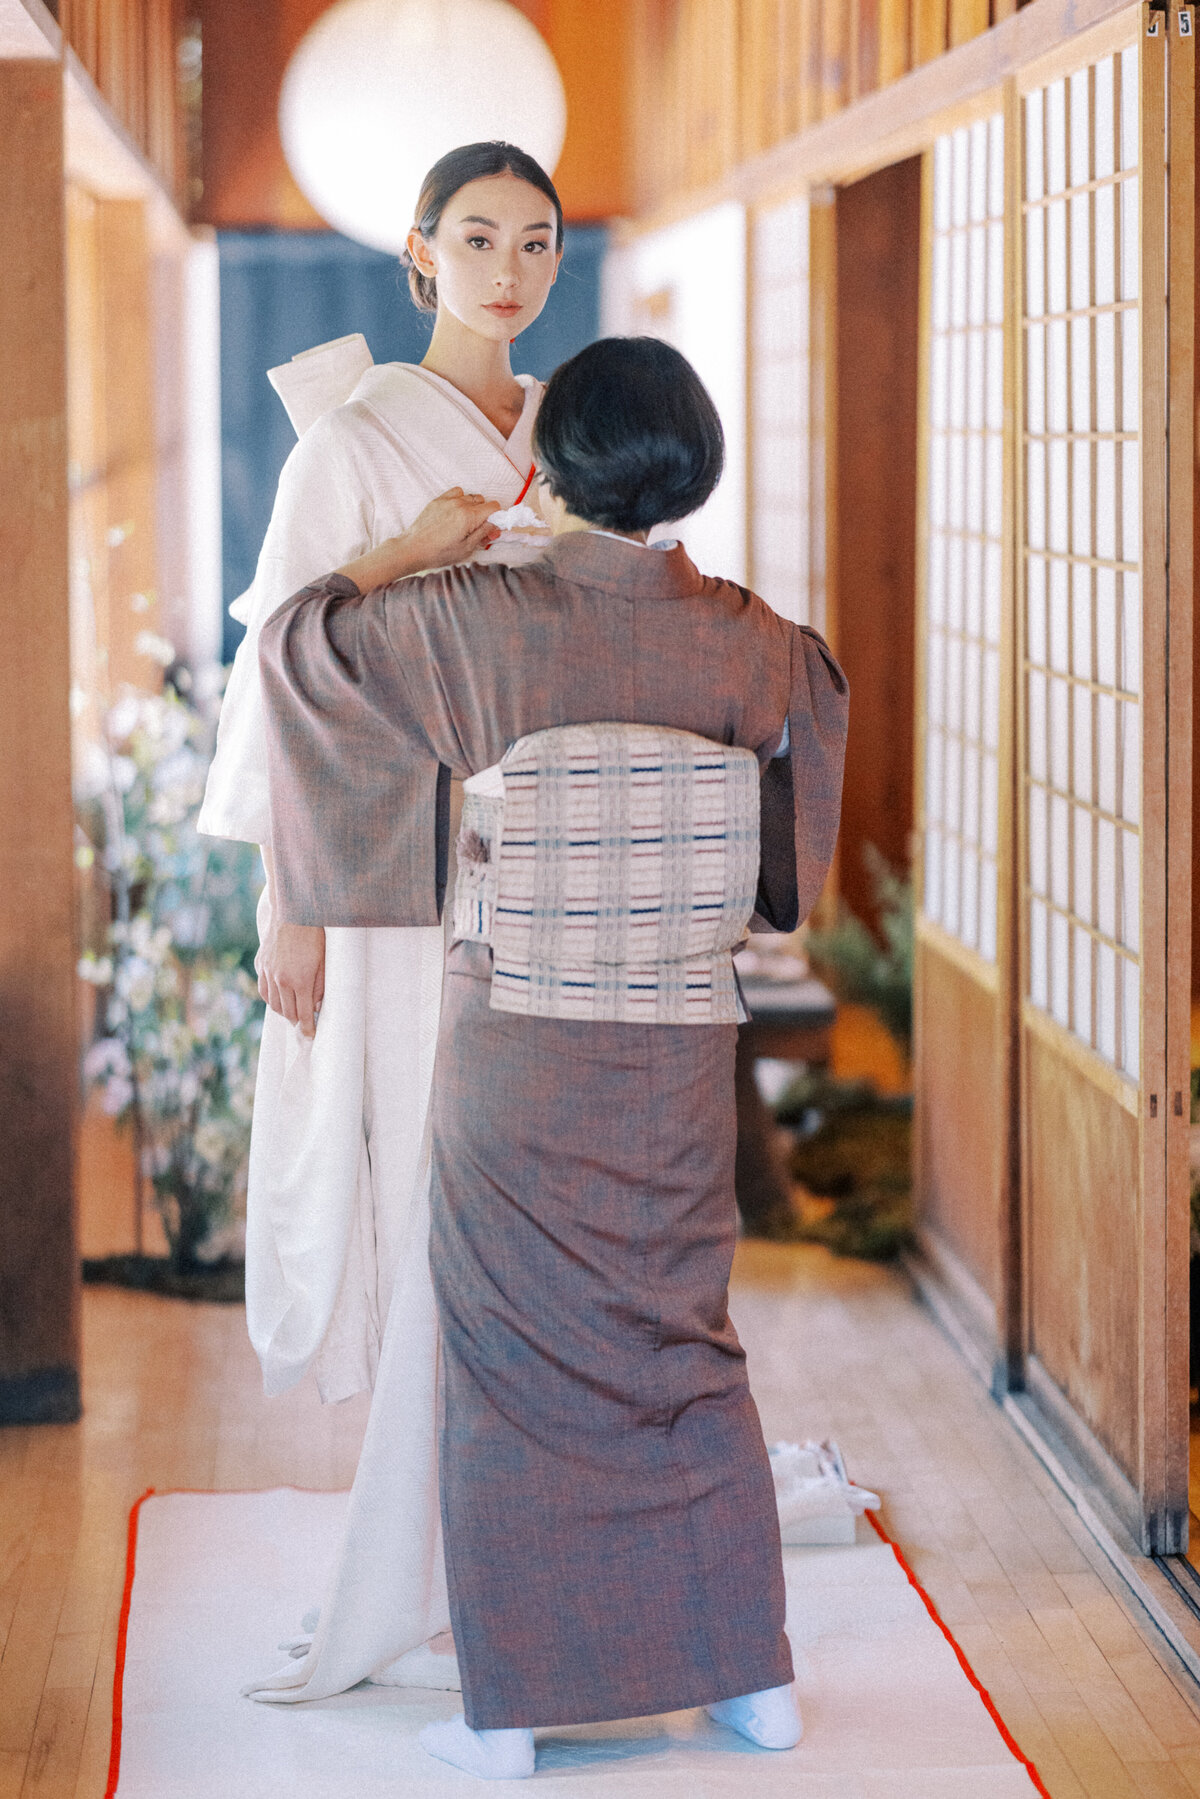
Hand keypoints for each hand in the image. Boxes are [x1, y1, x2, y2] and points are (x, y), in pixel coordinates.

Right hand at [256, 919, 325, 1037]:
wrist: (293, 910)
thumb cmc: (316, 935)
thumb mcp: (325, 962)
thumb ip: (321, 986)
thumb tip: (317, 1005)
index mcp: (299, 981)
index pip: (303, 1013)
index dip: (307, 1027)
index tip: (311, 1036)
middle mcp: (280, 979)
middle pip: (286, 1011)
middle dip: (296, 1021)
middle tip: (303, 1024)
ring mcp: (268, 972)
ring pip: (272, 1002)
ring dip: (283, 1011)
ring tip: (292, 1012)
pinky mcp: (261, 963)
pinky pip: (263, 989)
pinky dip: (270, 998)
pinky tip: (278, 997)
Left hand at [337, 489, 500, 590]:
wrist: (413, 549)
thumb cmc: (438, 553)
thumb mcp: (466, 549)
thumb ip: (483, 534)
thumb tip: (495, 526)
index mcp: (469, 516)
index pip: (493, 507)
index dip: (497, 518)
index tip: (492, 528)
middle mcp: (459, 504)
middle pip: (483, 501)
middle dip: (485, 514)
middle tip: (479, 529)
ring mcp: (448, 500)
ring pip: (470, 496)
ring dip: (473, 507)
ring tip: (466, 522)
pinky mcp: (438, 500)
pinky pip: (457, 492)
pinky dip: (460, 499)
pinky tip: (456, 512)